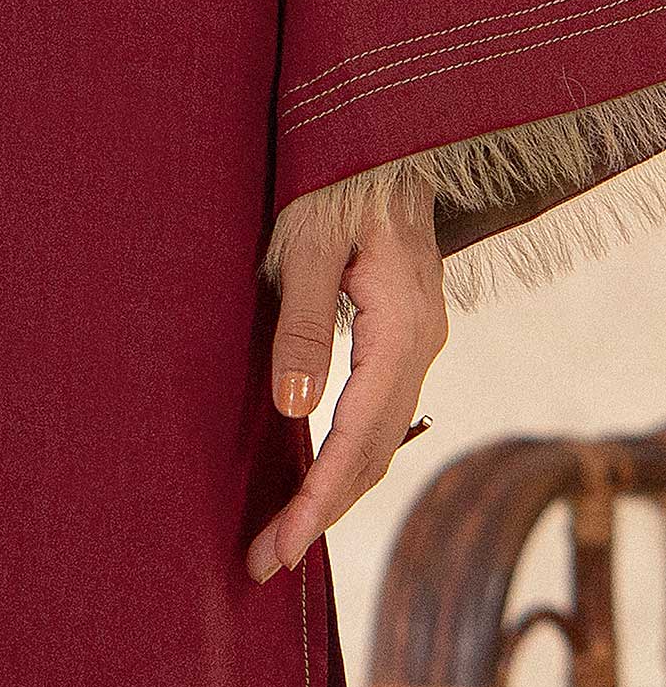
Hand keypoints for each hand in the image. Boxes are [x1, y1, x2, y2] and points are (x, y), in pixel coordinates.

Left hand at [247, 188, 447, 582]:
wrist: (376, 125)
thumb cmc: (334, 169)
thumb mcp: (306, 238)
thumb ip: (304, 320)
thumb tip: (294, 408)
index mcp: (403, 322)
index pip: (360, 433)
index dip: (319, 496)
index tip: (281, 546)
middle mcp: (422, 338)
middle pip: (376, 448)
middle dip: (322, 510)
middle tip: (265, 561)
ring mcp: (418, 334)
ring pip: (382, 433)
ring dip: (335, 487)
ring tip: (284, 535)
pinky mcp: (402, 326)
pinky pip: (380, 406)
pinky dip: (347, 450)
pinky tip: (315, 472)